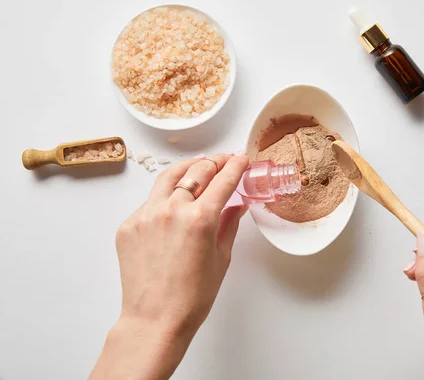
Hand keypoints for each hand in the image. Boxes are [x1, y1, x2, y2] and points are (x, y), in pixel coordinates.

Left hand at [90, 152, 248, 379]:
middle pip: (196, 171)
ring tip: (198, 167)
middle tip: (223, 160)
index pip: (223, 180)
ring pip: (168, 178)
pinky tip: (174, 204)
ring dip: (187, 168)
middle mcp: (172, 210)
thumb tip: (236, 206)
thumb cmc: (192, 297)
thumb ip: (229, 225)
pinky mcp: (128, 225)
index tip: (241, 158)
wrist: (154, 319)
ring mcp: (146, 215)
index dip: (235, 166)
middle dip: (214, 162)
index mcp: (200, 219)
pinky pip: (150, 201)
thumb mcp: (221, 258)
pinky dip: (165, 197)